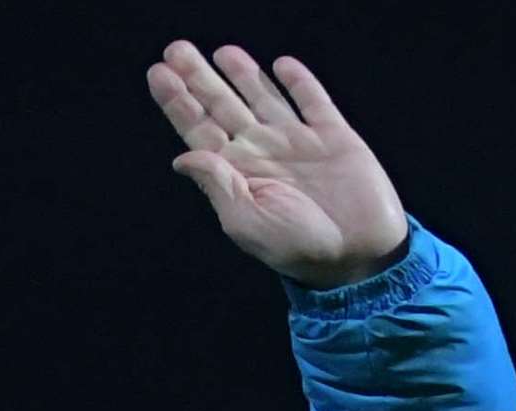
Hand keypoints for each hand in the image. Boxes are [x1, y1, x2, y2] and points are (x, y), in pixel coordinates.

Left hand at [148, 42, 407, 288]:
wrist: (358, 256)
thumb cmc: (298, 249)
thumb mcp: (247, 222)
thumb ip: (217, 185)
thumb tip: (181, 157)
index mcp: (237, 174)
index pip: (199, 130)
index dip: (177, 102)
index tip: (158, 74)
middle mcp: (262, 152)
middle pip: (223, 105)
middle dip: (198, 78)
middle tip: (176, 49)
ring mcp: (297, 142)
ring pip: (262, 97)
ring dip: (242, 73)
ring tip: (221, 52)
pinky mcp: (335, 137)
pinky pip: (312, 102)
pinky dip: (298, 82)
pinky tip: (280, 65)